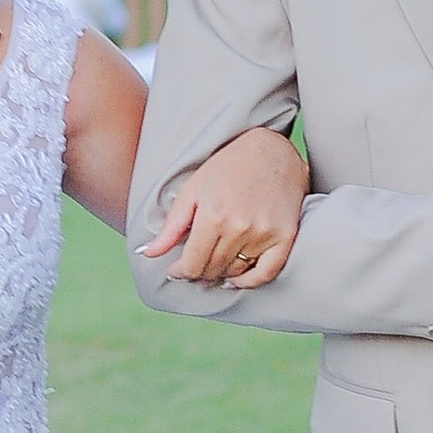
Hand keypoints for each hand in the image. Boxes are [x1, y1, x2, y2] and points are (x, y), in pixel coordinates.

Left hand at [137, 125, 309, 287]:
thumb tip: (146, 253)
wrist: (273, 150)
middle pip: (212, 269)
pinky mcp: (286, 236)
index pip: (192, 264)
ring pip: (235, 272)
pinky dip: (249, 281)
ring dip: (221, 274)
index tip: (177, 270)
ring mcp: (265, 233)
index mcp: (212, 216)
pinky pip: (266, 273)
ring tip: (213, 267)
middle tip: (194, 268)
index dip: (180, 272)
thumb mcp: (192, 190)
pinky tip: (237, 279)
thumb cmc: (228, 167)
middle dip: (199, 273)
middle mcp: (239, 227)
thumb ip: (170, 226)